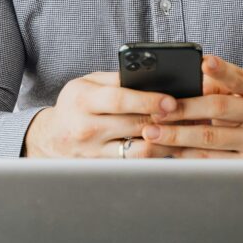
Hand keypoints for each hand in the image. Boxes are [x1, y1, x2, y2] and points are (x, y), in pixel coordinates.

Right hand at [22, 72, 178, 157]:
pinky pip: (136, 163)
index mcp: (83, 99)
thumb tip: (153, 75)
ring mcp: (94, 152)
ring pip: (139, 150)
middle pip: (134, 125)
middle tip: (191, 114)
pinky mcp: (103, 168)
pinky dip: (157, 155)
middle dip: (165, 120)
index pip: (119, 99)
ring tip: (186, 131)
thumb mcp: (89, 83)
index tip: (172, 100)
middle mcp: (86, 127)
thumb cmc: (76, 103)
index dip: (147, 100)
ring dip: (166, 141)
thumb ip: (117, 78)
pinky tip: (172, 147)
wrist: (50, 138)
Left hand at [141, 54, 242, 158]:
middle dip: (185, 108)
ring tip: (152, 131)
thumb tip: (184, 82)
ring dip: (177, 134)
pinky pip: (210, 159)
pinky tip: (168, 149)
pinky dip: (185, 153)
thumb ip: (219, 87)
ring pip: (210, 138)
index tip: (203, 61)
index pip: (240, 78)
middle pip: (220, 107)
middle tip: (158, 109)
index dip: (222, 70)